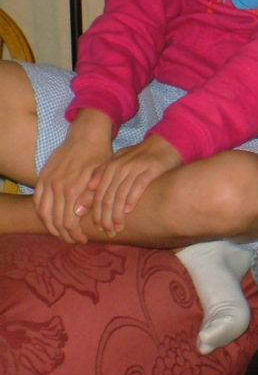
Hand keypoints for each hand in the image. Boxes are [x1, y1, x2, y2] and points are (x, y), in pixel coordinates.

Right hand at [33, 109, 112, 243]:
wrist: (86, 135)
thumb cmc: (99, 155)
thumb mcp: (102, 175)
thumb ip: (90, 195)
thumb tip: (78, 215)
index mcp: (73, 188)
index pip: (69, 221)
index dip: (75, 234)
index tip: (83, 239)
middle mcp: (57, 187)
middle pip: (56, 220)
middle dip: (65, 234)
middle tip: (74, 240)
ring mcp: (47, 182)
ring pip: (43, 213)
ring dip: (51, 227)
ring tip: (61, 234)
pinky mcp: (42, 177)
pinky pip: (37, 200)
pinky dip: (41, 213)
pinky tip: (49, 219)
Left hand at [87, 134, 181, 236]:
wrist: (165, 143)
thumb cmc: (141, 156)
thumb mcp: (119, 161)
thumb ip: (103, 175)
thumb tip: (87, 193)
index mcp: (110, 167)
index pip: (98, 194)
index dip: (97, 213)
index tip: (98, 228)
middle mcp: (120, 167)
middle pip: (107, 197)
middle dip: (106, 218)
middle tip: (108, 232)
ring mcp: (135, 168)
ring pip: (120, 195)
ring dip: (117, 214)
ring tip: (118, 228)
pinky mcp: (151, 169)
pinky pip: (138, 187)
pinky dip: (132, 200)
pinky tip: (129, 212)